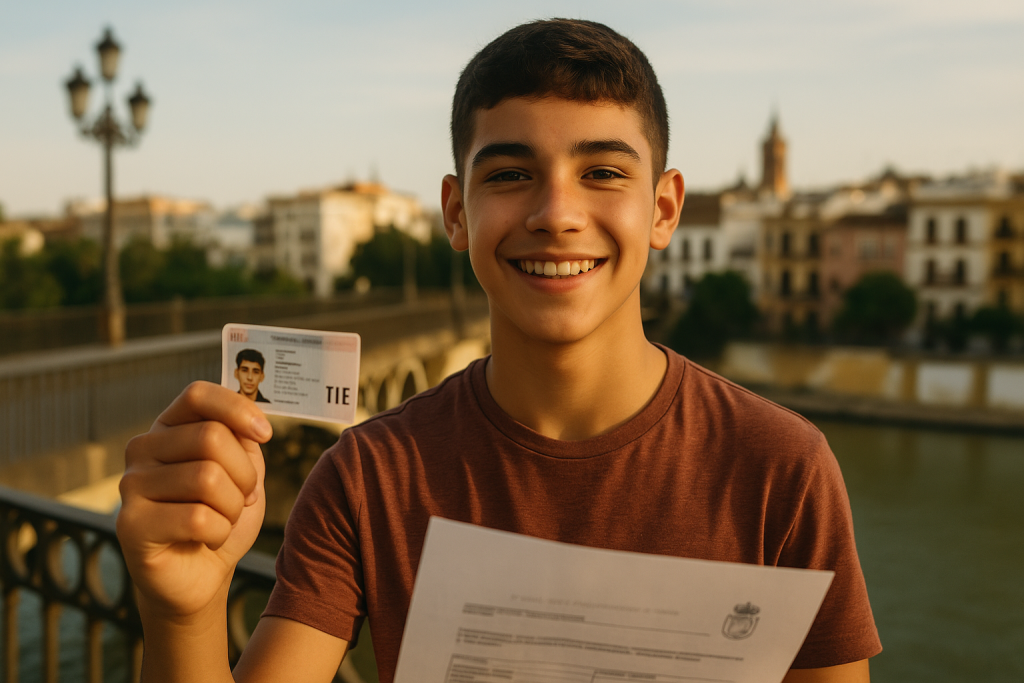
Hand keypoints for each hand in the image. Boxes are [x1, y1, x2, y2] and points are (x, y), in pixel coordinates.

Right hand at [116, 381, 272, 620]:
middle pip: (211, 437)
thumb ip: (243, 438)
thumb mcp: (243, 469)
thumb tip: (253, 421)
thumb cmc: (223, 515)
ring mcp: (130, 485)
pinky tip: (207, 539)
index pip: (198, 394)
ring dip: (233, 507)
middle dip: (244, 474)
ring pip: (207, 478)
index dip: (238, 409)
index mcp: (169, 427)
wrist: (203, 574)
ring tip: (224, 519)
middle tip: (244, 497)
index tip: (265, 435)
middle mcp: (142, 449)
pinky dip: (219, 532)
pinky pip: (197, 518)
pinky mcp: (130, 524)